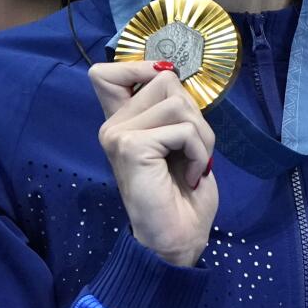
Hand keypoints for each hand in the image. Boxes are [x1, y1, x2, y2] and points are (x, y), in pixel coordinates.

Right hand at [90, 61, 217, 266]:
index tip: (167, 96)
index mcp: (121, 122)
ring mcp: (118, 135)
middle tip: (191, 150)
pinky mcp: (131, 147)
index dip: (142, 68)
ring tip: (193, 164)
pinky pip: (183, 129)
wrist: (177, 239)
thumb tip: (170, 72)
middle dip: (193, 113)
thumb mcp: (178, 140)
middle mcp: (112, 125)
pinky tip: (190, 175)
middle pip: (164, 79)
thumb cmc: (181, 195)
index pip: (106, 73)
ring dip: (201, 135)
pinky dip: (199, 152)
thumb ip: (168, 109)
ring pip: (178, 102)